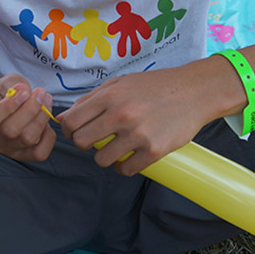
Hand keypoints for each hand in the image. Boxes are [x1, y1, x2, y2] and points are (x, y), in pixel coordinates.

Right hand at [0, 75, 55, 161]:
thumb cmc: (1, 93)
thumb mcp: (2, 82)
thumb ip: (13, 84)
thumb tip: (26, 91)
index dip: (9, 106)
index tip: (25, 91)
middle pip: (11, 130)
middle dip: (31, 109)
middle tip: (41, 93)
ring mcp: (4, 149)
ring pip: (27, 140)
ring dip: (42, 118)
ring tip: (46, 102)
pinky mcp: (20, 155)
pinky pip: (39, 153)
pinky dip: (48, 138)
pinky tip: (47, 122)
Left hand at [58, 68, 215, 175]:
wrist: (193, 92)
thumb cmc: (153, 86)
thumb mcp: (119, 83)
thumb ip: (89, 100)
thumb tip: (62, 119)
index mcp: (109, 96)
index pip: (71, 122)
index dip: (69, 130)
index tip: (77, 132)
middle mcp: (121, 115)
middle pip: (82, 142)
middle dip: (84, 144)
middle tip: (96, 140)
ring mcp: (138, 134)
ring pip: (101, 160)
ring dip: (105, 157)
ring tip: (115, 148)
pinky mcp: (154, 150)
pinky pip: (126, 170)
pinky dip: (124, 166)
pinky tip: (129, 157)